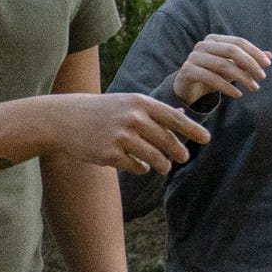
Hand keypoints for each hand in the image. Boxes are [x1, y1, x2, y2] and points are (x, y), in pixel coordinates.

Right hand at [53, 88, 215, 178]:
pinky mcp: (110, 154)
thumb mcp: (127, 103)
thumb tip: (183, 116)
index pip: (174, 117)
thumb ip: (153, 111)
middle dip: (179, 151)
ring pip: (154, 157)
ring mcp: (121, 137)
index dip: (192, 129)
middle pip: (167, 140)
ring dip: (162, 164)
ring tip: (164, 167)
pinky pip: (136, 166)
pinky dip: (141, 168)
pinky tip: (140, 167)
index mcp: (139, 103)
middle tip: (184, 157)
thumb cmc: (101, 111)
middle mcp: (132, 118)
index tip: (206, 139)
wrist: (65, 119)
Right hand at [171, 30, 271, 107]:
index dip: (254, 52)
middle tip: (263, 77)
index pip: (238, 42)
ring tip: (254, 87)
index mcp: (214, 39)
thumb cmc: (212, 75)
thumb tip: (270, 55)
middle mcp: (202, 45)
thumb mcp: (232, 67)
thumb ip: (248, 61)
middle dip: (250, 63)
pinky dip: (227, 87)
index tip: (267, 64)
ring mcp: (193, 57)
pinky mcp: (188, 71)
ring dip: (241, 77)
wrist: (188, 88)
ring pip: (222, 64)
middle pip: (231, 50)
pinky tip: (238, 94)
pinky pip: (211, 78)